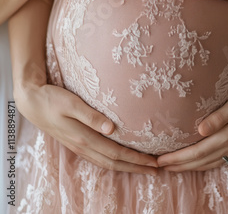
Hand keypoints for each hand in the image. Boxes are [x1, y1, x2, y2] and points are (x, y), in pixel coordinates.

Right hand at [14, 82, 157, 173]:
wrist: (32, 101)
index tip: (153, 162)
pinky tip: (120, 159)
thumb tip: (112, 128)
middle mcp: (82, 146)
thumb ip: (91, 116)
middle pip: (114, 162)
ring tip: (143, 167)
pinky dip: (113, 161)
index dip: (136, 159)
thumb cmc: (52, 99)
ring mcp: (78, 147)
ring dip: (126, 166)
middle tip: (156, 169)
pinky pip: (98, 157)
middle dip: (136, 167)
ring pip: (106, 162)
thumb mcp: (72, 103)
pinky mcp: (76, 143)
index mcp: (84, 137)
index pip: (116, 153)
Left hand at [157, 81, 227, 171]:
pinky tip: (199, 163)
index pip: (198, 151)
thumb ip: (220, 115)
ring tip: (173, 168)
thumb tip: (200, 129)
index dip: (179, 158)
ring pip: (210, 163)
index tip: (161, 160)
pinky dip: (205, 164)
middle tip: (159, 166)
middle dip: (179, 165)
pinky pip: (219, 160)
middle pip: (201, 160)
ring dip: (190, 167)